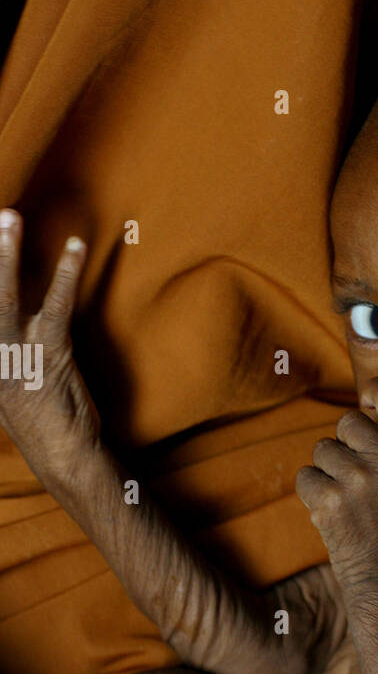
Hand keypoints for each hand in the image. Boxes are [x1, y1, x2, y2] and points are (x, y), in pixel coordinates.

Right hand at [0, 208, 99, 486]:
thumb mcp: (6, 390)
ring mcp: (17, 354)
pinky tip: (75, 248)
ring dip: (7, 255)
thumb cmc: (39, 423)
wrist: (64, 456)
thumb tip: (5, 328)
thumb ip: (1, 358)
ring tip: (9, 218)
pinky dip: (67, 274)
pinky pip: (57, 305)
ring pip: (5, 296)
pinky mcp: (50, 354)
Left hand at [296, 377, 377, 597]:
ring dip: (329, 472)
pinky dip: (313, 493)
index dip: (373, 394)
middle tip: (359, 476)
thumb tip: (367, 412)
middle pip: (348, 422)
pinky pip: (305, 476)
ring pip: (323, 450)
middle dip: (347, 444)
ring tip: (349, 500)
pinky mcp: (329, 500)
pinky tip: (334, 511)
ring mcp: (357, 479)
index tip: (367, 404)